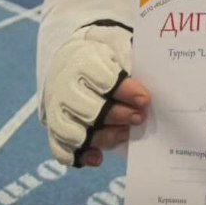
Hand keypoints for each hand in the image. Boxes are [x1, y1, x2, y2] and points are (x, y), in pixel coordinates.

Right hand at [43, 24, 150, 166]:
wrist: (70, 60)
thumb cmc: (101, 56)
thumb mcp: (116, 46)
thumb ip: (131, 62)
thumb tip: (150, 84)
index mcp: (81, 61)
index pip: (104, 80)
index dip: (126, 91)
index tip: (145, 100)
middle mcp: (64, 86)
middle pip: (92, 109)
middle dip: (119, 116)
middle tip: (139, 118)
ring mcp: (57, 109)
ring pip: (76, 132)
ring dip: (105, 137)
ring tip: (125, 134)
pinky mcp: (55, 127)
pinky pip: (61, 148)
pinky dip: (80, 155)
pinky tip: (98, 158)